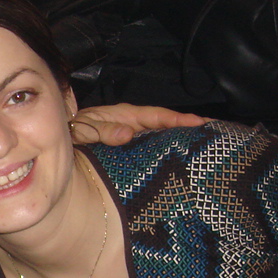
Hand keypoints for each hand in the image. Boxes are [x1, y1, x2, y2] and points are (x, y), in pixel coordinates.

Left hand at [70, 104, 205, 146]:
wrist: (61, 140)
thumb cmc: (74, 131)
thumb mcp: (85, 129)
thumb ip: (103, 131)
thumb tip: (128, 133)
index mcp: (126, 115)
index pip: (157, 116)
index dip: (178, 119)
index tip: (199, 123)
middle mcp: (135, 124)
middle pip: (167, 125)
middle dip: (190, 128)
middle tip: (216, 134)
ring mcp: (136, 137)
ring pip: (163, 137)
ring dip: (182, 141)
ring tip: (208, 146)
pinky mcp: (133, 150)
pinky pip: (154, 150)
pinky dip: (169, 152)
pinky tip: (182, 162)